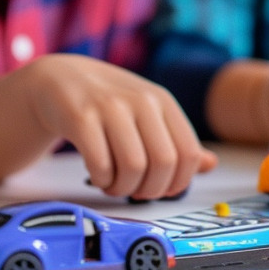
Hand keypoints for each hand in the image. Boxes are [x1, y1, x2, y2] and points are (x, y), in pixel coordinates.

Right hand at [20, 55, 217, 200]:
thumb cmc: (106, 102)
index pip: (188, 154)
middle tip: (134, 190)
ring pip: (133, 167)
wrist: (58, 78)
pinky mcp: (80, 117)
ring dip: (123, 188)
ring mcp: (109, 107)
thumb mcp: (146, 113)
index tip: (160, 189)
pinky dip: (101, 181)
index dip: (177, 183)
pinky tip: (96, 175)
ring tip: (113, 184)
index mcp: (162, 101)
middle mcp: (140, 100)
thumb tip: (210, 164)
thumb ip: (175, 139)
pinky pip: (100, 164)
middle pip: (163, 164)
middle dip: (150, 190)